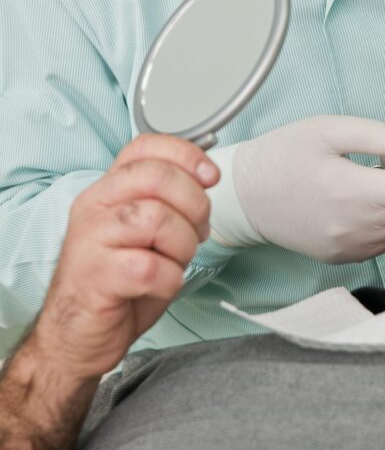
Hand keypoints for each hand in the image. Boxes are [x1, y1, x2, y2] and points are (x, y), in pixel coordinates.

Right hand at [34, 134, 219, 379]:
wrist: (77, 336)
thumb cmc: (117, 282)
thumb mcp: (143, 231)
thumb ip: (166, 201)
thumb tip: (206, 178)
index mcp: (107, 189)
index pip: (145, 147)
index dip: (185, 154)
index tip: (210, 175)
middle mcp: (94, 206)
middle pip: (157, 176)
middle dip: (194, 203)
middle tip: (197, 230)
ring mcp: (90, 240)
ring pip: (157, 219)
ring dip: (183, 245)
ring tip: (174, 261)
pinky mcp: (96, 277)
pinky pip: (152, 267)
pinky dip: (171, 279)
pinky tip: (160, 285)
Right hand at [210, 115, 384, 262]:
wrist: (246, 198)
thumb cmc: (284, 154)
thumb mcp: (325, 129)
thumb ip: (373, 134)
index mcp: (352, 189)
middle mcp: (356, 225)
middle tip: (377, 159)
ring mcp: (352, 246)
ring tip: (360, 179)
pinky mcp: (347, 257)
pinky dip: (384, 216)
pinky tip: (354, 200)